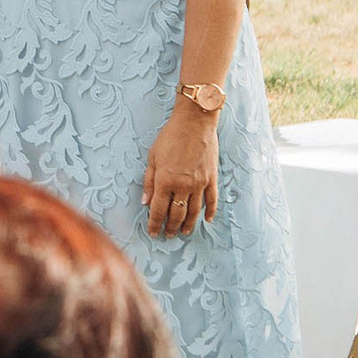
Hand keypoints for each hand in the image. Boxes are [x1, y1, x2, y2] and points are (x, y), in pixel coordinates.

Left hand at [141, 103, 219, 236]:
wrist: (195, 122)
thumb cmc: (170, 136)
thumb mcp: (152, 157)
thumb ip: (149, 181)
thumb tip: (145, 202)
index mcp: (165, 181)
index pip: (158, 210)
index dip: (155, 224)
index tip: (152, 232)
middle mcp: (183, 186)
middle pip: (176, 214)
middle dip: (170, 227)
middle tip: (167, 235)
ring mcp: (200, 183)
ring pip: (194, 211)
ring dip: (188, 224)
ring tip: (183, 232)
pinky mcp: (212, 178)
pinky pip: (212, 200)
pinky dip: (209, 212)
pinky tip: (206, 220)